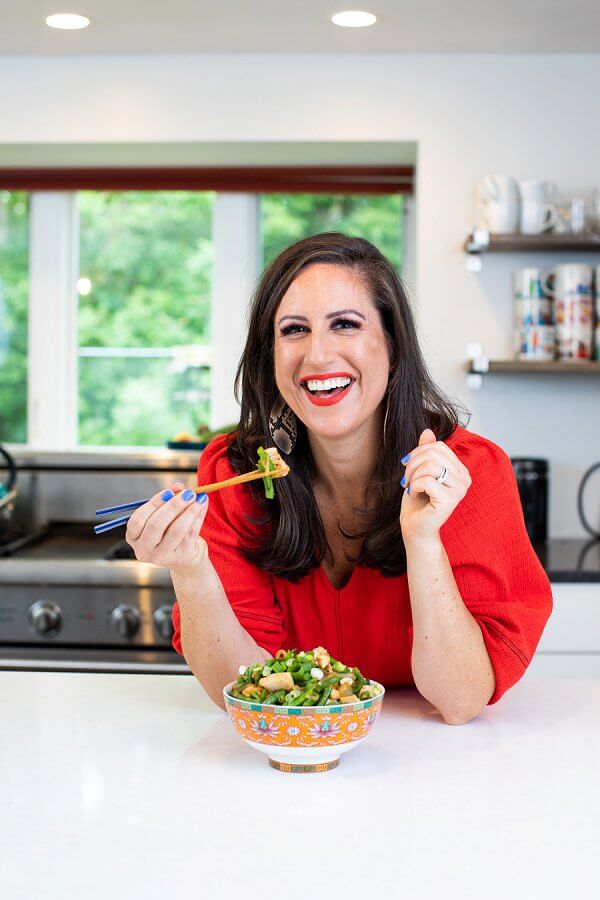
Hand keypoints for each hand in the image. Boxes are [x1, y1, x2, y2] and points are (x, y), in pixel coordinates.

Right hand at [126, 480, 209, 573]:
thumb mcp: (167, 514)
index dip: (154, 504)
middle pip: (156, 525)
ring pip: (175, 530)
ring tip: (199, 498)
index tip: (169, 492)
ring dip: (189, 511)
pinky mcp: (181, 557)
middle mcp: (144, 550)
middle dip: (173, 506)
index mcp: (134, 537)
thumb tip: (178, 485)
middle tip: (188, 493)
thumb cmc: (170, 530)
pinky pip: (190, 534)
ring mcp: (162, 557)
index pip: (138, 519)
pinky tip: (203, 506)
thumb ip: (170, 498)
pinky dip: (198, 518)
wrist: (186, 555)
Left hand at [399, 429, 471, 543]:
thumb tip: (428, 430)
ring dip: (412, 476)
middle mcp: (465, 478)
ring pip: (430, 466)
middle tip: (405, 479)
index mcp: (461, 470)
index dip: (418, 452)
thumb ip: (426, 451)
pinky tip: (414, 495)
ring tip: (410, 487)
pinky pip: (426, 481)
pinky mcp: (450, 500)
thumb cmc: (418, 500)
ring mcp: (460, 490)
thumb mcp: (420, 471)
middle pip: (433, 454)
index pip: (439, 446)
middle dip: (412, 464)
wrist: (415, 527)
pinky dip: (414, 486)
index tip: (408, 466)